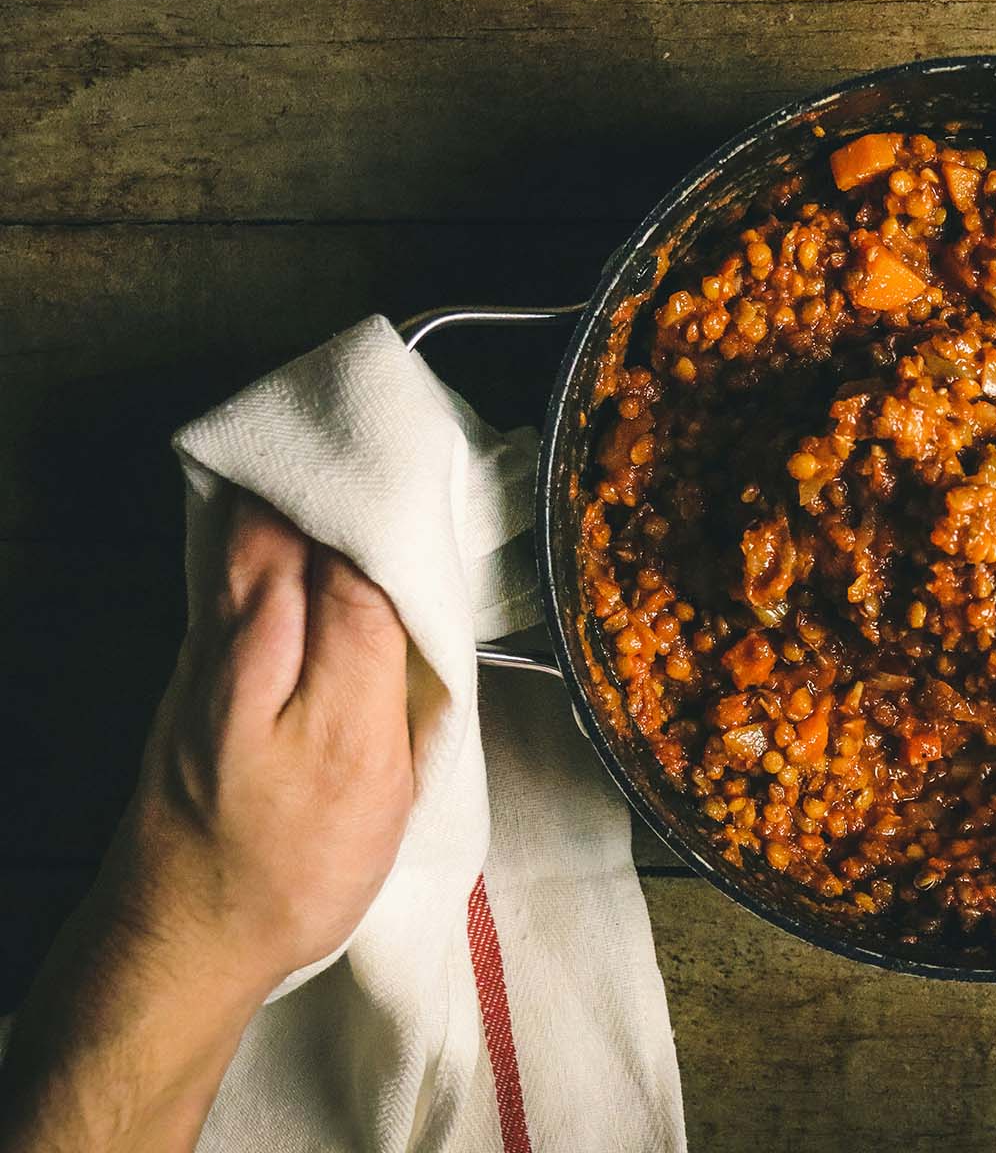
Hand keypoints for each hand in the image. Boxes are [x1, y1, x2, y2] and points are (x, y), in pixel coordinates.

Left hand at [0, 489, 413, 1151]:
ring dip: (291, 495)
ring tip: (338, 470)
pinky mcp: (190, 675)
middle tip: (385, 442)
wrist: (184, 935)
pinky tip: (285, 527)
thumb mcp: (369, 774)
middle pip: (289, 529)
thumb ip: (382, 659)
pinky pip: (227, 577)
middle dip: (332, 479)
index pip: (357, 558)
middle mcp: (247, 654)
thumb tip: (400, 567)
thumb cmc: (290, 869)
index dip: (392, 507)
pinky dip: (259, 536)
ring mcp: (208, 660)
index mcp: (311, 684)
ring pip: (249, 545)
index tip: (429, 467)